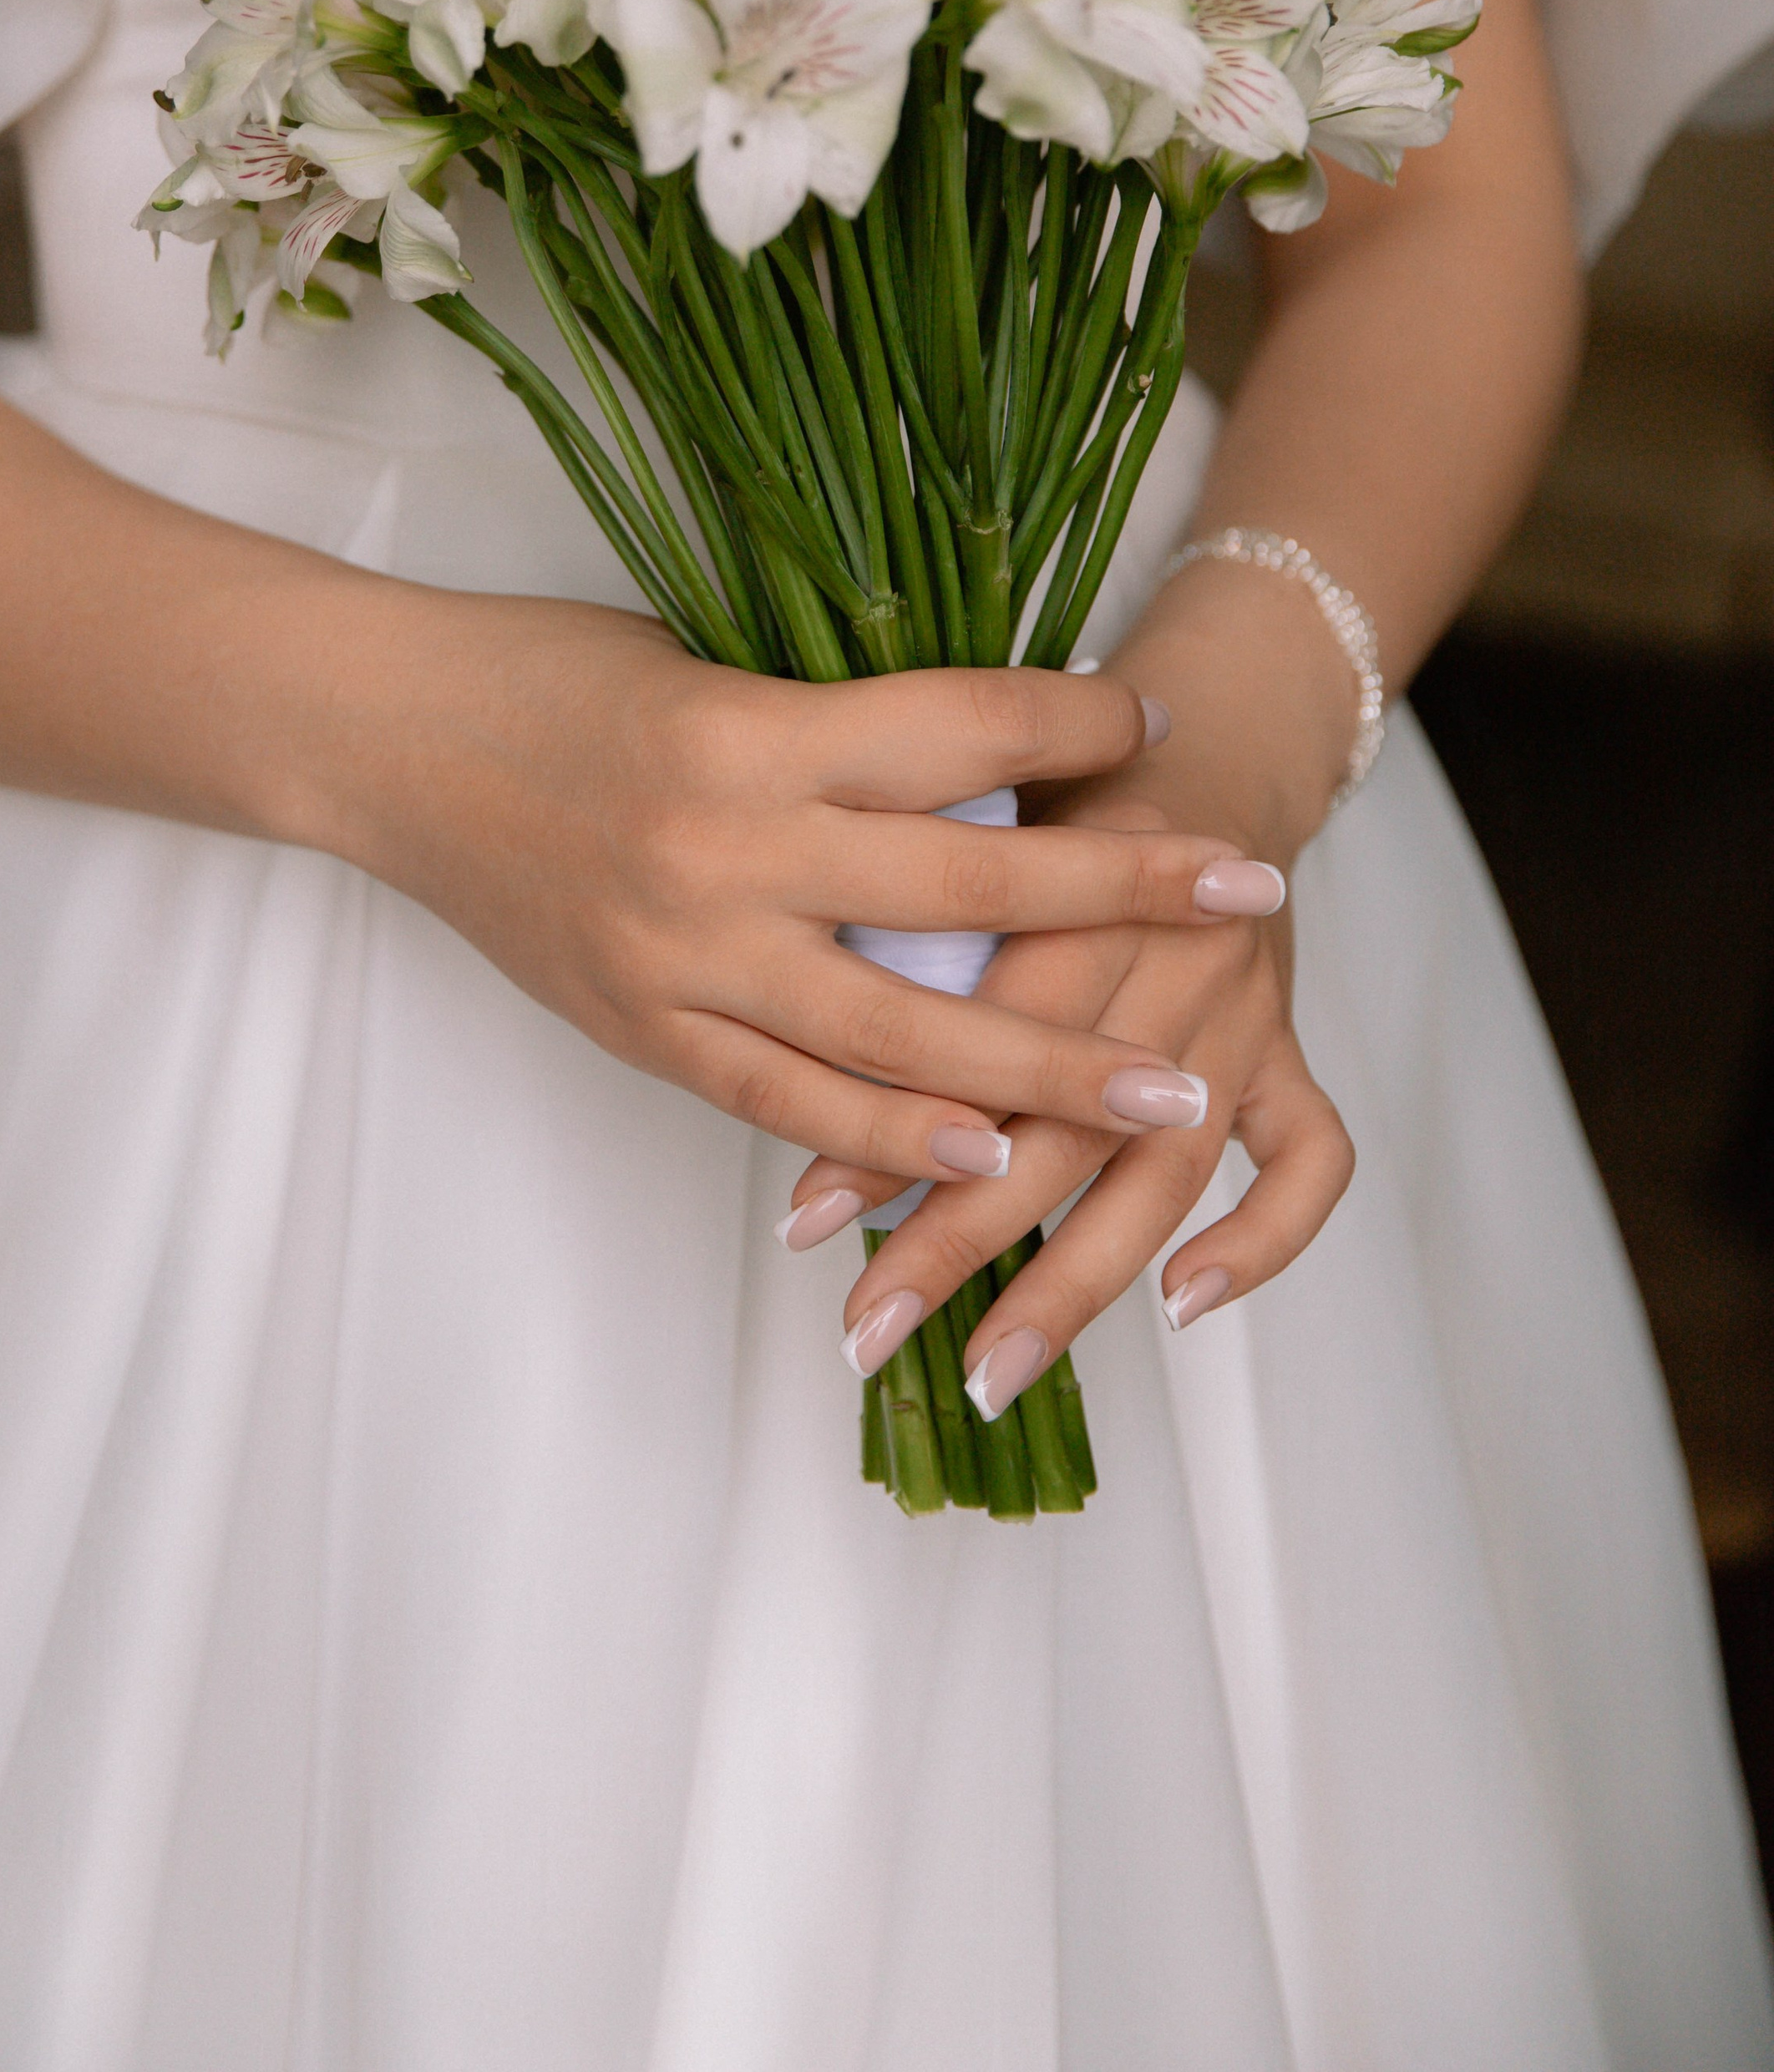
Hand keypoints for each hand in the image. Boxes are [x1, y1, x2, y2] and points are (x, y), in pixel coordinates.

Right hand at [333, 585, 1286, 1183]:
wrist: (378, 738)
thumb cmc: (547, 673)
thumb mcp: (703, 659)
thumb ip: (832, 726)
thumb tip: (988, 759)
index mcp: (750, 724)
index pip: (958, 728)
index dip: (1074, 725)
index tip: (1158, 726)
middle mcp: (725, 846)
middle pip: (967, 886)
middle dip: (1123, 894)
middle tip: (1251, 897)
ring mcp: (682, 955)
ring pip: (899, 1034)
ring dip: (1047, 1069)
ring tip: (1170, 1093)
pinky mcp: (642, 1029)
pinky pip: (788, 1103)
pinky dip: (890, 1140)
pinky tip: (985, 1156)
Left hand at [785, 756, 1352, 1403]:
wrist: (1207, 734)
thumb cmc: (1050, 793)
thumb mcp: (970, 831)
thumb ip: (909, 937)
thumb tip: (795, 1083)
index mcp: (1081, 887)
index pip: (983, 1035)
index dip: (893, 1133)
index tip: (804, 1221)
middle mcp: (1172, 955)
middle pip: (1066, 1122)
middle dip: (961, 1239)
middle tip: (869, 1329)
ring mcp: (1241, 1009)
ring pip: (1166, 1164)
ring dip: (1075, 1282)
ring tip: (988, 1372)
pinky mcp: (1290, 1044)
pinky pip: (1310, 1156)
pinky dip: (1262, 1238)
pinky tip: (1186, 1304)